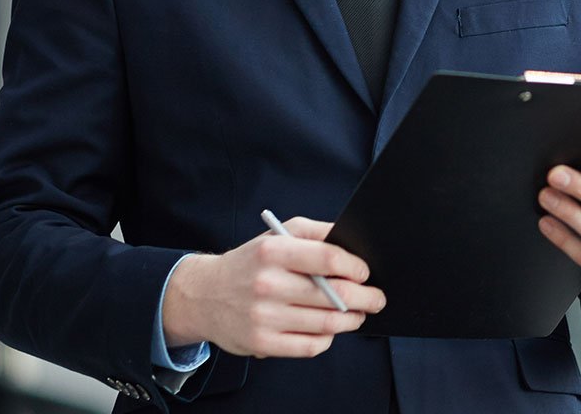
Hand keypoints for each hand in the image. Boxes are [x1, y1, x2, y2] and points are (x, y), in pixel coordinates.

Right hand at [161, 217, 385, 357]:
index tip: (365, 272)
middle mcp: (268, 283)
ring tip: (359, 314)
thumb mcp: (278, 234)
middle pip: (333, 295)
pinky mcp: (262, 344)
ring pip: (326, 324)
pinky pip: (309, 347)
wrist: (205, 294)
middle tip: (376, 298)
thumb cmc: (251, 262)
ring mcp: (265, 317)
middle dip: (365, 298)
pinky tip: (330, 330)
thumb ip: (315, 233)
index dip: (355, 267)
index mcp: (274, 251)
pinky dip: (327, 339)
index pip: (328, 259)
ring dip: (351, 320)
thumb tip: (351, 241)